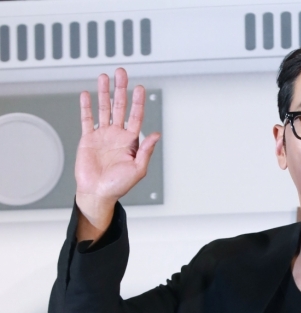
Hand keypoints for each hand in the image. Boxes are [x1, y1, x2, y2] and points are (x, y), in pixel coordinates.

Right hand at [75, 67, 160, 240]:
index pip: (136, 116)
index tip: (139, 88)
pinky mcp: (88, 139)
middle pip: (119, 107)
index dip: (138, 102)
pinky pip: (87, 119)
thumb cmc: (118, 186)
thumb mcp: (138, 170)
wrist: (97, 193)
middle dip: (121, 89)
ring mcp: (102, 135)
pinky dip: (86, 106)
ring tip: (104, 77)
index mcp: (131, 142)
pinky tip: (86, 94)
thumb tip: (156, 134)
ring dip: (104, 93)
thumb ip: (146, 151)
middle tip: (121, 73)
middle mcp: (117, 136)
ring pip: (104, 108)